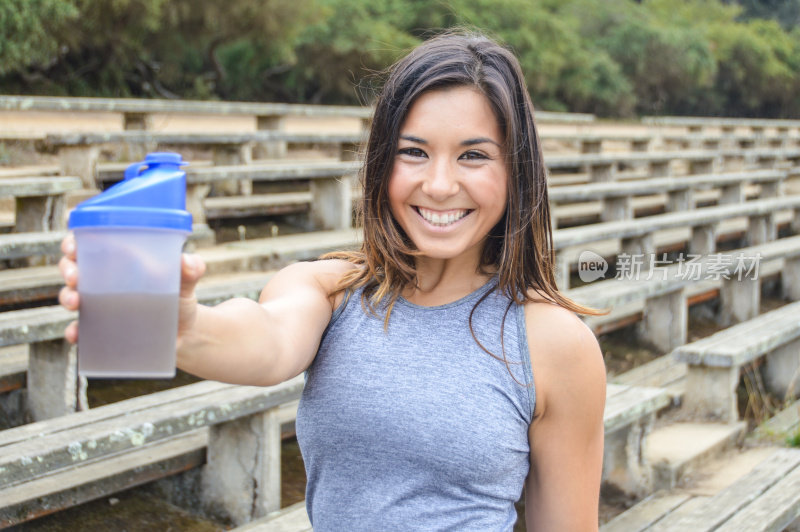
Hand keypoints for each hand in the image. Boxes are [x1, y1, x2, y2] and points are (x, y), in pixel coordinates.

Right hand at [58, 233, 206, 343]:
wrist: (185, 333)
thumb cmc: (180, 298)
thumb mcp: (186, 283)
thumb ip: (190, 270)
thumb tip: (188, 261)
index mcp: (118, 260)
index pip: (89, 244)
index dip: (74, 242)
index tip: (74, 246)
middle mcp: (102, 280)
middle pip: (72, 267)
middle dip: (67, 269)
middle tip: (74, 277)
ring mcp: (98, 305)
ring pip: (71, 296)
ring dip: (67, 297)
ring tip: (75, 302)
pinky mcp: (100, 330)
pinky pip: (79, 330)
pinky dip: (74, 332)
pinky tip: (76, 334)